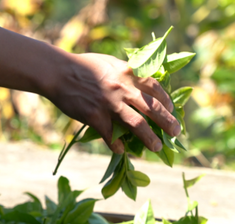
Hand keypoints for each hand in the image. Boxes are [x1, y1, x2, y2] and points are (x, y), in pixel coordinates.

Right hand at [47, 52, 180, 153]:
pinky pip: (111, 136)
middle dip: (168, 123)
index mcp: (128, 74)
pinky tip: (122, 151)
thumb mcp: (109, 62)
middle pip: (153, 109)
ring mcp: (110, 105)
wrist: (58, 72)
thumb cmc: (82, 65)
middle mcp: (123, 89)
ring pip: (137, 125)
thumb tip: (138, 79)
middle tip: (176, 133)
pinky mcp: (95, 117)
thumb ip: (125, 72)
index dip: (167, 101)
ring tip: (157, 148)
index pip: (156, 88)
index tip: (172, 110)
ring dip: (149, 139)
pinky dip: (118, 146)